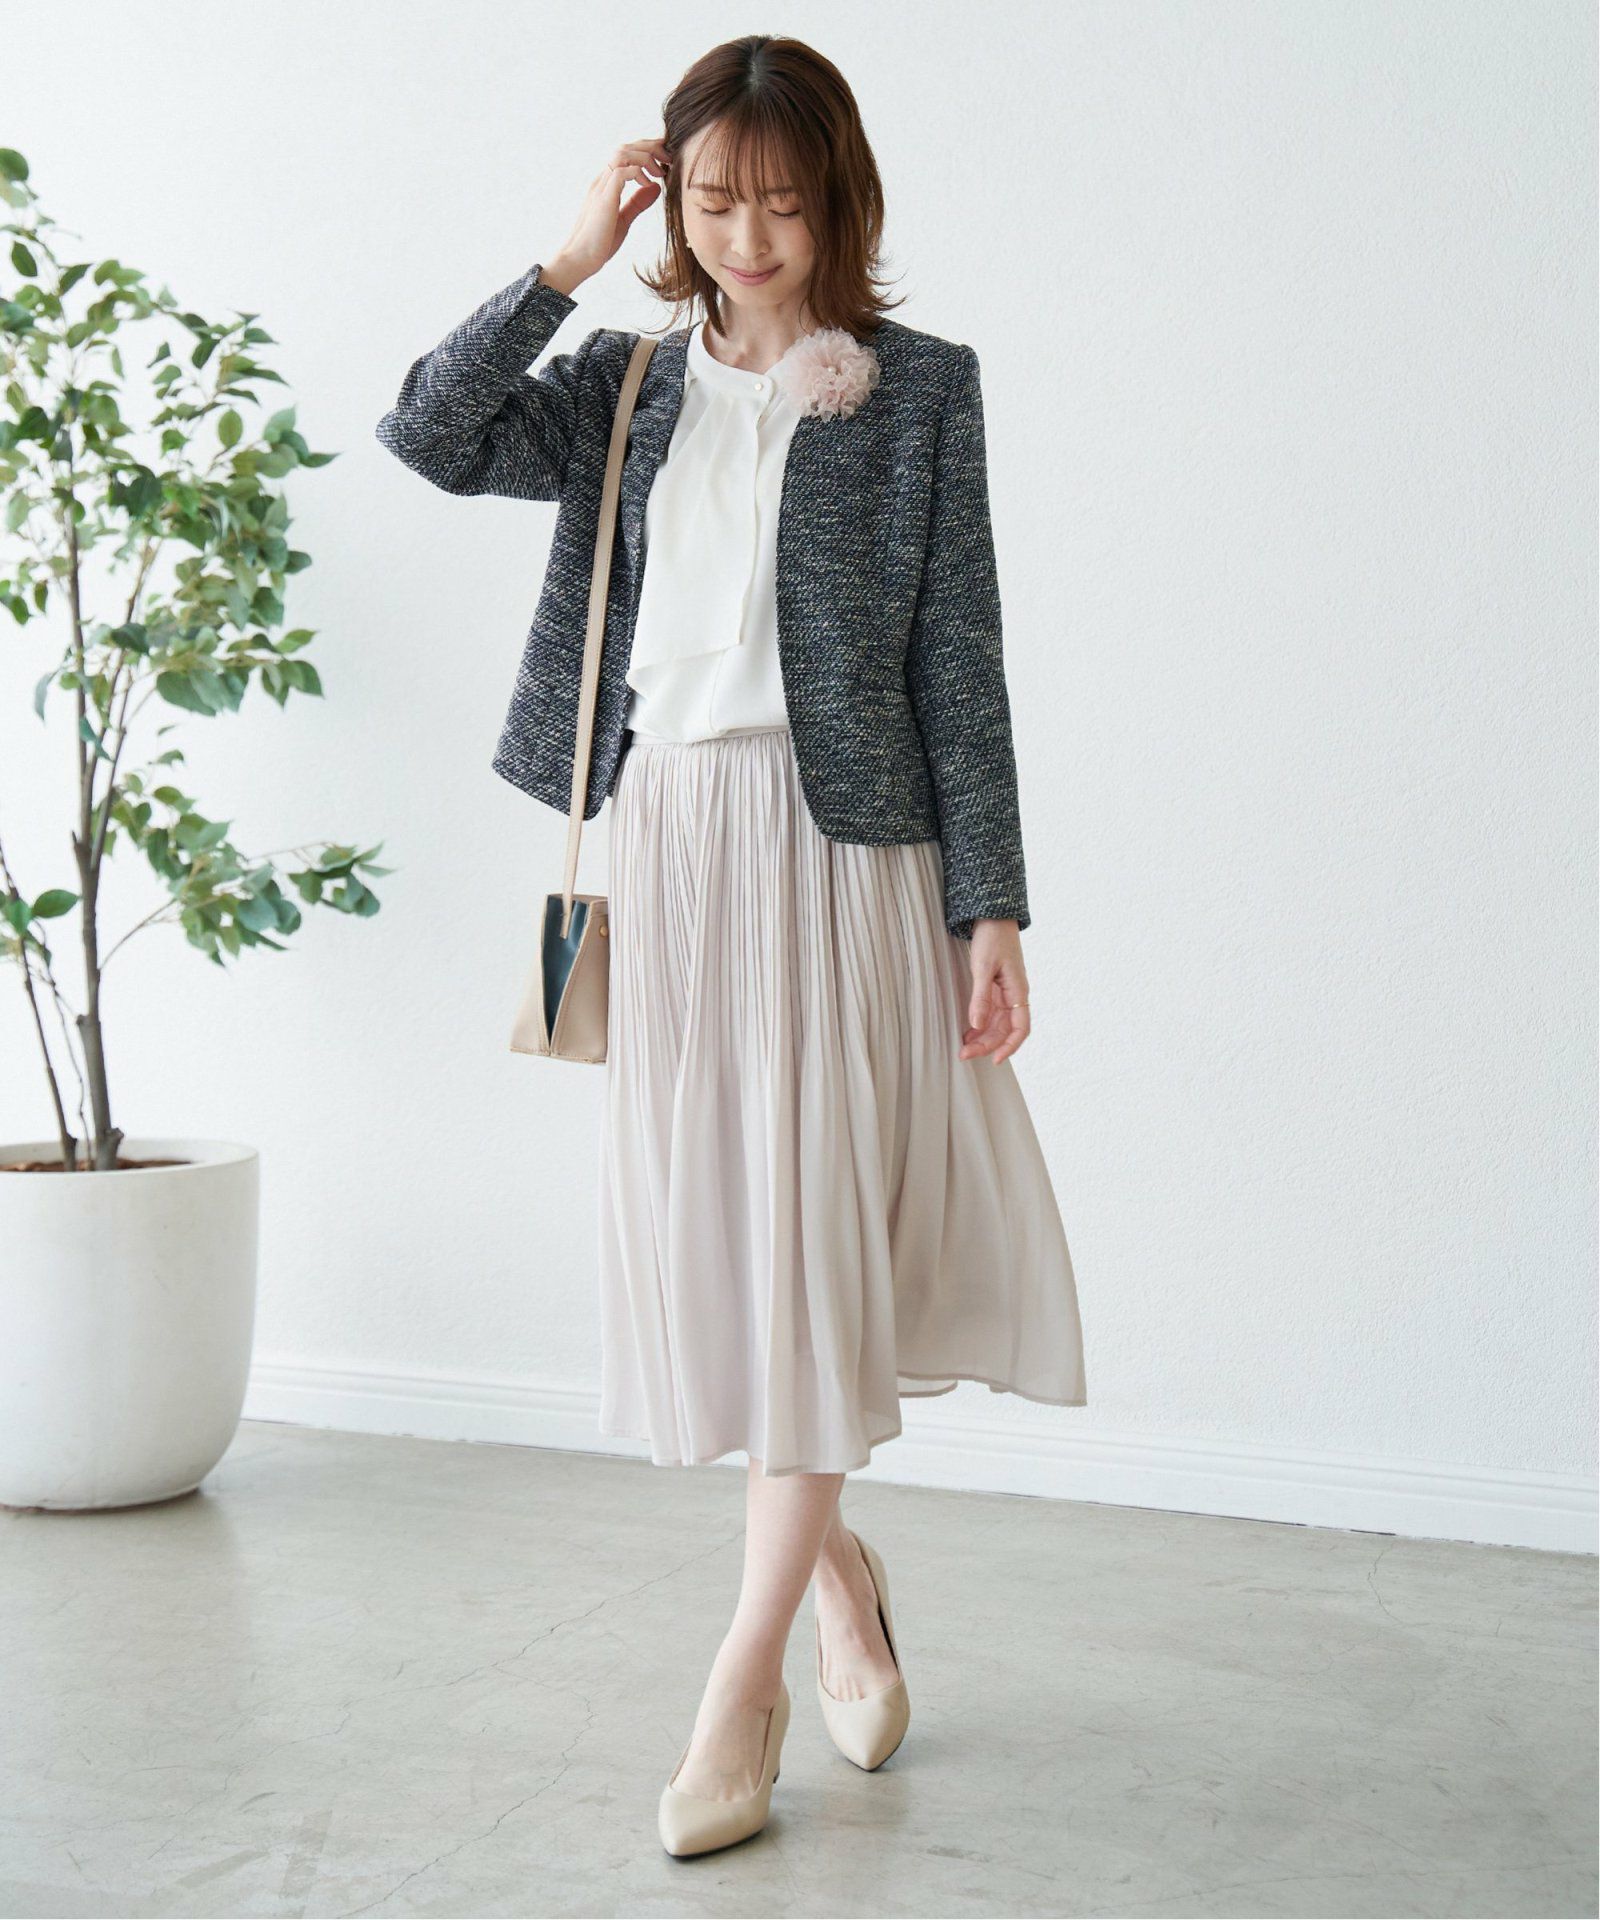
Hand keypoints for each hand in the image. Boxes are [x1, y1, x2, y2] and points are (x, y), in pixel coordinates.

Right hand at [544, 135, 671, 291]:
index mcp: (606, 184)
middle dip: (650, 147)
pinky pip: (620, 172)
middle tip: (669, 158)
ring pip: (622, 153)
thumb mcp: (624, 219)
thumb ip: (638, 202)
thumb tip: (655, 188)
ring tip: (660, 171)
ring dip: (645, 157)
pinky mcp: (603, 198)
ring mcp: (601, 187)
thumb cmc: (599, 243)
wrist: (580, 259)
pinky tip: (647, 184)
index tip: (664, 159)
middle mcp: (602, 180)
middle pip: (625, 147)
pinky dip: (638, 172)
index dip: (646, 150)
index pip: (626, 154)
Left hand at [959, 919, 1029, 1064]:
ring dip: (982, 1038)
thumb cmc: (992, 938)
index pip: (1021, 1028)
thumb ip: (981, 997)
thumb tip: (977, 1025)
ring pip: (997, 1025)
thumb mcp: (983, 967)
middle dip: (987, 1045)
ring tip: (963, 1046)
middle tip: (964, 1054)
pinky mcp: (995, 989)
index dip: (1010, 1047)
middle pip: (1005, 1031)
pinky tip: (967, 1031)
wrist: (992, 916)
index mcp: (1018, 991)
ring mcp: (1005, 993)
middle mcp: (1014, 996)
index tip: (994, 1060)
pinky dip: (979, 1025)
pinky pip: (990, 1014)